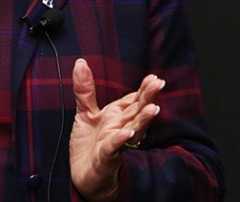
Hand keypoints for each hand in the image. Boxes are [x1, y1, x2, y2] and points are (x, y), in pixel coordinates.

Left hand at [69, 58, 163, 200]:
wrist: (85, 177)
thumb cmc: (90, 145)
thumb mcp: (85, 113)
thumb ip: (85, 89)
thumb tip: (81, 62)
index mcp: (117, 116)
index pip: (133, 100)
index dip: (143, 89)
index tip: (153, 77)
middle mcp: (120, 128)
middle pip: (136, 110)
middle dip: (147, 97)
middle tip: (159, 84)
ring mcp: (115, 143)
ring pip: (133, 129)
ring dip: (143, 119)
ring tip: (153, 108)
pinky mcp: (106, 157)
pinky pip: (113, 147)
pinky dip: (120, 140)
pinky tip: (126, 134)